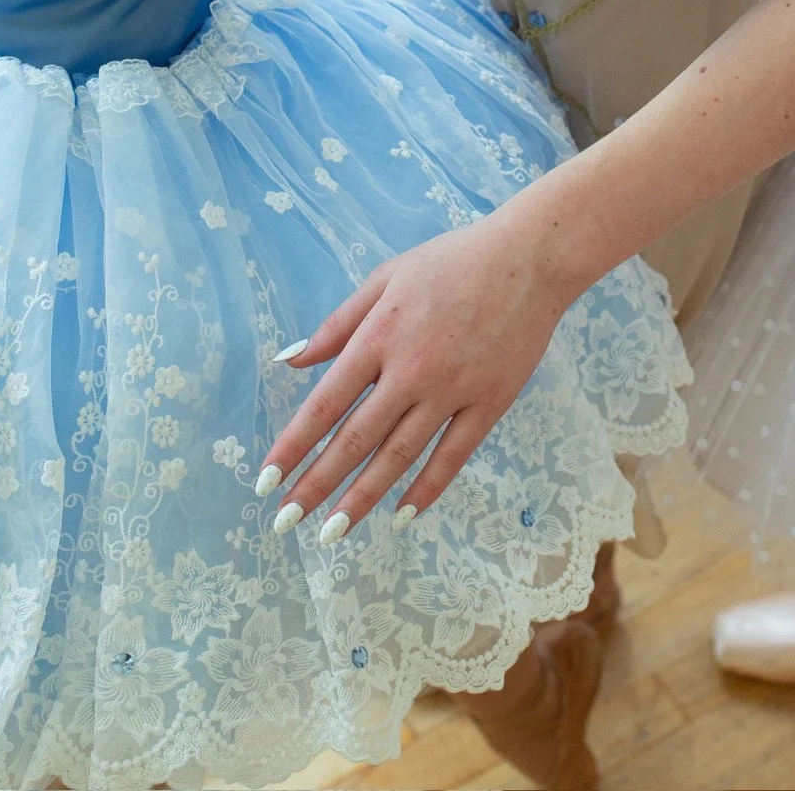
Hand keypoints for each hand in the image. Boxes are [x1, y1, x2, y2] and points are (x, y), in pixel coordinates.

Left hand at [256, 214, 578, 539]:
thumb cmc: (451, 262)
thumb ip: (337, 324)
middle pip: (355, 440)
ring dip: (362, 498)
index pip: (325, 404)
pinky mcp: (489, 403)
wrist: (529, 259)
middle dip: (316, 485)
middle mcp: (411, 370)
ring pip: (399, 456)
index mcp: (379, 336)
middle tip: (284, 521)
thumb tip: (290, 361)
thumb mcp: (385, 277)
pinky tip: (402, 515)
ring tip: (332, 534)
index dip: (293, 446)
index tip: (265, 480)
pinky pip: (453, 455)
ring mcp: (452, 391)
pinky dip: (427, 488)